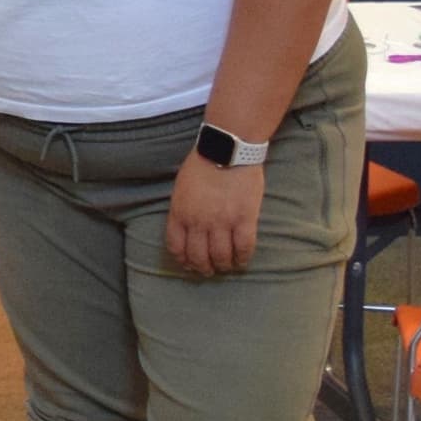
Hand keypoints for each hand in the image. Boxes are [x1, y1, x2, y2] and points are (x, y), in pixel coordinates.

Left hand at [164, 154, 264, 276]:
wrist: (227, 150)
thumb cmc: (202, 164)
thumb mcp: (181, 188)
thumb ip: (182, 210)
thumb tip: (185, 229)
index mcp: (180, 213)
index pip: (176, 246)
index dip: (183, 260)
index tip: (189, 264)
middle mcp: (198, 222)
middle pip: (198, 256)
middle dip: (203, 268)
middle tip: (209, 271)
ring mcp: (222, 222)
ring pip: (221, 256)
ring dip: (223, 266)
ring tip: (226, 266)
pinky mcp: (244, 219)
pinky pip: (243, 248)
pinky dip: (242, 259)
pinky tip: (242, 261)